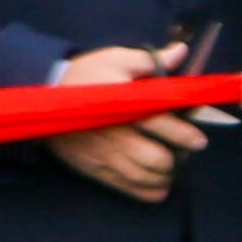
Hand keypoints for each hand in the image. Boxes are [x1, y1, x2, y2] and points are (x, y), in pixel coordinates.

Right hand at [42, 40, 206, 201]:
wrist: (43, 94)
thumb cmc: (86, 75)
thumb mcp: (116, 59)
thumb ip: (151, 60)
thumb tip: (181, 51)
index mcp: (122, 105)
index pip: (160, 123)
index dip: (184, 134)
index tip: (199, 141)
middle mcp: (112, 133)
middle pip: (154, 158)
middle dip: (177, 158)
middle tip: (186, 152)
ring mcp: (100, 154)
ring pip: (141, 176)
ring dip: (164, 176)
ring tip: (173, 167)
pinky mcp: (90, 166)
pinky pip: (123, 186)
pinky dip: (146, 191)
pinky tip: (159, 187)